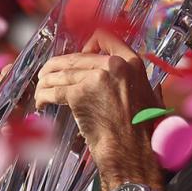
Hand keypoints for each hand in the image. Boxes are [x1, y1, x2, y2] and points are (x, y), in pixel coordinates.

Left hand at [34, 29, 163, 190]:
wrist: (133, 153)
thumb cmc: (143, 132)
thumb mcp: (150, 97)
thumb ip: (140, 82)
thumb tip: (136, 76)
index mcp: (132, 62)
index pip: (104, 37)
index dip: (86, 45)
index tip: (78, 57)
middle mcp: (114, 65)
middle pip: (75, 57)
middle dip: (57, 66)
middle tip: (47, 75)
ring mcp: (96, 78)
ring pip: (61, 73)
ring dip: (46, 81)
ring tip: (41, 89)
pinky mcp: (79, 94)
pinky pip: (53, 91)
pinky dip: (43, 96)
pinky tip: (41, 103)